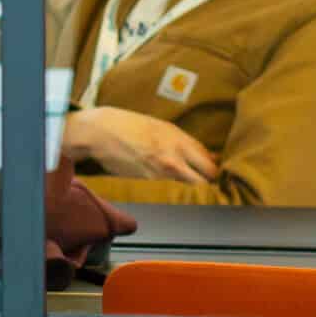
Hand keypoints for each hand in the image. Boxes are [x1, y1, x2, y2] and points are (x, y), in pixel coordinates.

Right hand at [65, 106, 219, 184]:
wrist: (100, 131)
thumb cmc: (130, 125)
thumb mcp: (163, 127)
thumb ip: (187, 143)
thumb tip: (211, 156)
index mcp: (179, 141)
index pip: (211, 167)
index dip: (215, 174)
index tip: (214, 176)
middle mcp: (173, 159)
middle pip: (204, 183)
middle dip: (206, 186)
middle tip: (205, 186)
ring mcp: (159, 174)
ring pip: (185, 190)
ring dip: (187, 190)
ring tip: (185, 187)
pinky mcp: (145, 183)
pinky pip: (165, 191)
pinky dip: (168, 190)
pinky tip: (163, 184)